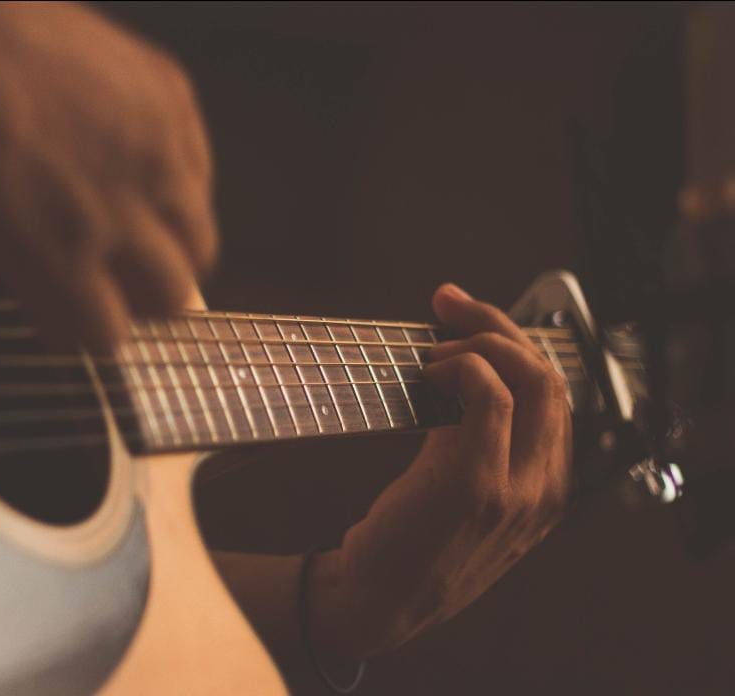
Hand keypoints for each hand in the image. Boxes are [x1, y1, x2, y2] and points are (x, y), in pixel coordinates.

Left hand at [0, 2, 216, 347]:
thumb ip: (30, 284)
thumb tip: (63, 324)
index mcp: (60, 252)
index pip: (110, 334)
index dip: (93, 331)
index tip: (84, 318)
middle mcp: (121, 205)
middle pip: (173, 294)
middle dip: (144, 298)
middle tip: (119, 281)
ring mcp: (153, 146)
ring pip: (199, 237)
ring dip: (169, 246)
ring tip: (132, 222)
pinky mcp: (168, 95)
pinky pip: (199, 165)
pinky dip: (176, 181)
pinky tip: (136, 167)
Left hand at [307, 283, 571, 666]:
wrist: (377, 603)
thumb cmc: (410, 543)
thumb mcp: (467, 497)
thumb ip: (482, 444)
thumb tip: (463, 369)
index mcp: (549, 491)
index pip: (556, 395)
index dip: (516, 345)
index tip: (468, 318)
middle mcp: (545, 490)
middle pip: (550, 376)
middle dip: (501, 325)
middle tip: (450, 305)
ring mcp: (516, 488)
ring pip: (528, 377)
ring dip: (478, 342)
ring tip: (433, 348)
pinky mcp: (474, 483)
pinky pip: (488, 395)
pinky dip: (461, 367)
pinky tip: (429, 374)